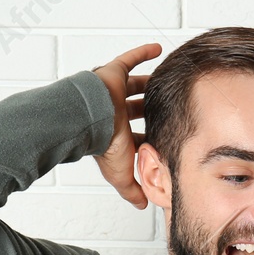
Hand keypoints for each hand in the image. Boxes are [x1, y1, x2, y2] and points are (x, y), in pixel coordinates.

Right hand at [92, 42, 161, 208]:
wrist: (86, 120)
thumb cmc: (100, 145)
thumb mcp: (120, 173)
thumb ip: (131, 189)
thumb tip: (144, 205)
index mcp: (117, 133)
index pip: (136, 135)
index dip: (148, 137)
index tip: (163, 138)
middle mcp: (115, 112)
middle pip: (136, 109)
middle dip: (149, 110)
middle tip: (167, 108)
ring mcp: (113, 92)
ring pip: (135, 86)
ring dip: (148, 84)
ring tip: (166, 81)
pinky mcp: (112, 74)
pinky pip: (129, 59)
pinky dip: (143, 52)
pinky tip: (159, 49)